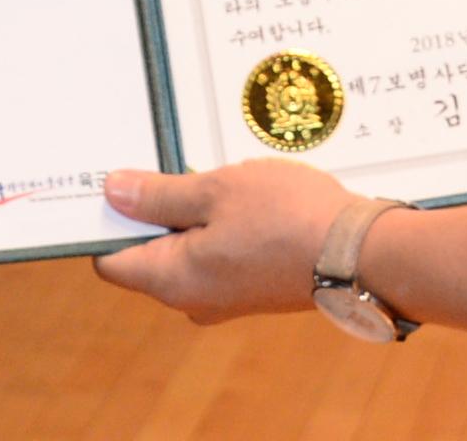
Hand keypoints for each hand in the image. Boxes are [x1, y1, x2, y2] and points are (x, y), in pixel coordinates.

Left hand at [93, 160, 351, 324]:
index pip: (111, 259)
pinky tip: (243, 197)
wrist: (359, 253)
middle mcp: (191, 299)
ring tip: (217, 179)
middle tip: (173, 167)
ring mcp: (223, 298)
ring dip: (192, 213)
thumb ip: (159, 194)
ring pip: (186, 250)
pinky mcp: (250, 289)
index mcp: (172, 280)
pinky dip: (219, 226)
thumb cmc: (287, 218)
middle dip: (154, 210)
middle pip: (148, 253)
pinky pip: (216, 255)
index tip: (114, 184)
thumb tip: (113, 193)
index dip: (107, 221)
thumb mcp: (215, 190)